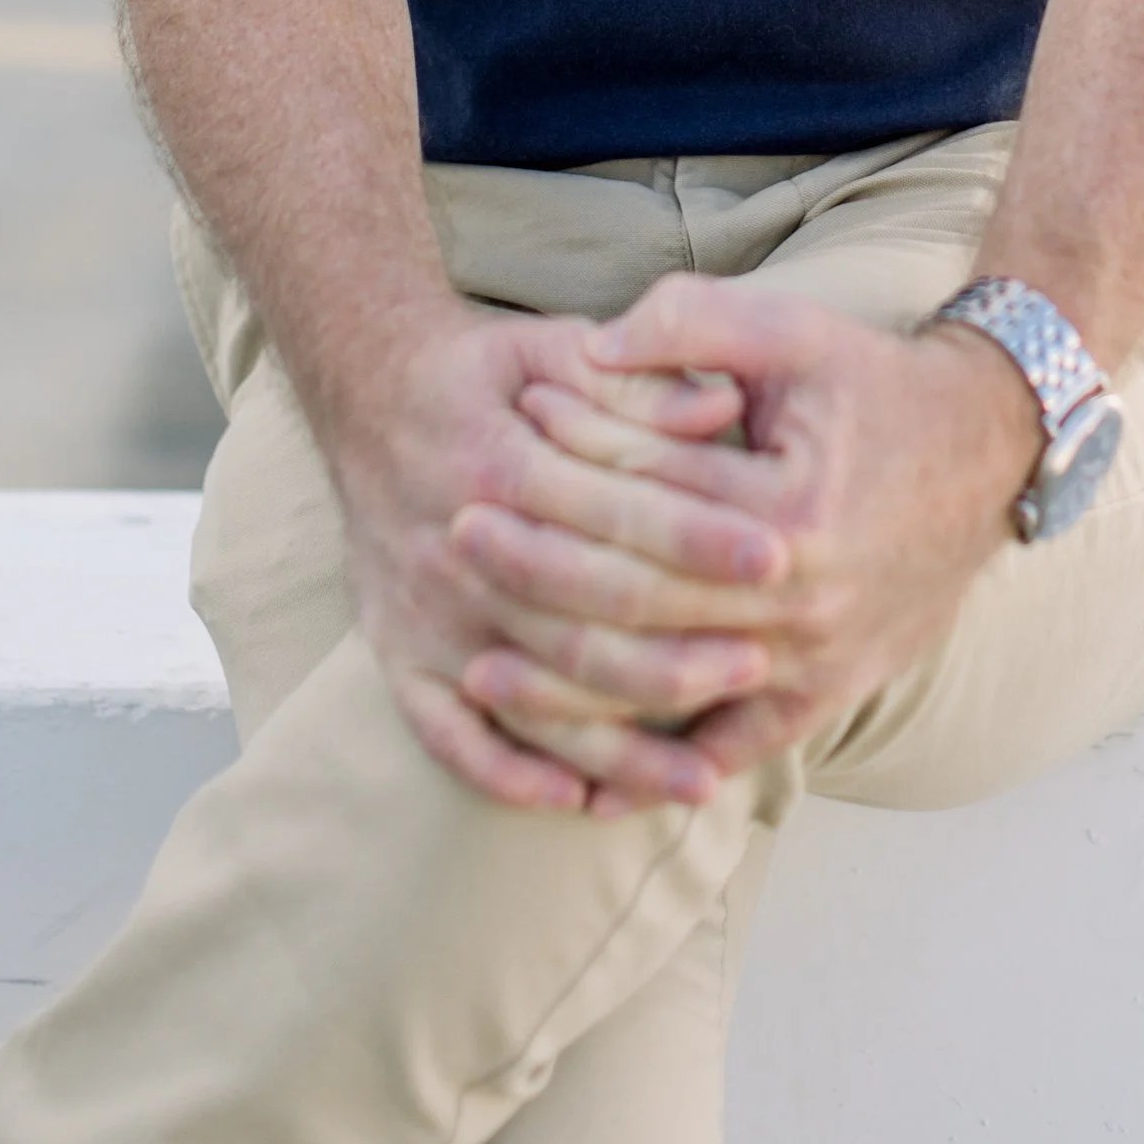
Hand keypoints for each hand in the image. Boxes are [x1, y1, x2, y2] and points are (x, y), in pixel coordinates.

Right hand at [325, 299, 786, 812]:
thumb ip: (637, 381)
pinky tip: (579, 797)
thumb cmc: (485, 374)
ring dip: (619, 742)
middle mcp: (455, 549)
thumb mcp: (555, 346)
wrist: (366, 392)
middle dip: (677, 650)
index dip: (698, 535)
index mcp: (497, 463)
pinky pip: (447, 737)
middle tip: (763, 663)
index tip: (777, 555)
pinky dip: (509, 774)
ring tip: (702, 775)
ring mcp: (424, 614)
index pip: (613, 513)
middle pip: (579, 620)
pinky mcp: (397, 656)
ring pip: (531, 697)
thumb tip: (720, 407)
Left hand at [446, 279, 1042, 802]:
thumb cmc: (876, 383)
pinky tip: (580, 776)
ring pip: (669, 689)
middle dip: (539, 571)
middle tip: (458, 538)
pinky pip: (729, 752)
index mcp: (792, 509)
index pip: (651, 494)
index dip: (569, 460)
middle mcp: (804, 602)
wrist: (988, 450)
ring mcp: (817, 662)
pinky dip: (655, 768)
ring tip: (479, 669)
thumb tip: (588, 354)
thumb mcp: (793, 328)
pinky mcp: (826, 697)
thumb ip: (689, 324)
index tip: (501, 440)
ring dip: (568, 686)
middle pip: (641, 597)